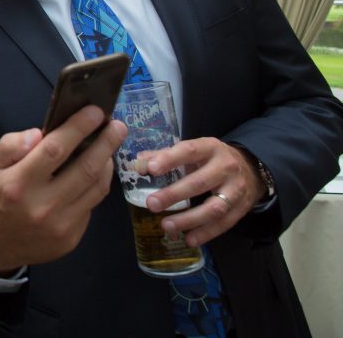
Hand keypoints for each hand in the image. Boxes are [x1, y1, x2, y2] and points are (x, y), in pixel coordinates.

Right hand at [0, 106, 126, 273]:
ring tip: (110, 146)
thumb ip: (10, 146)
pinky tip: (95, 171)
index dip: (78, 128)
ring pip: (96, 188)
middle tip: (118, 126)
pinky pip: (92, 205)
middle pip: (85, 169)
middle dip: (106, 143)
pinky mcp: (72, 238)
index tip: (94, 112)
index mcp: (18, 184)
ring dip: (107, 163)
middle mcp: (42, 206)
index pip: (55, 150)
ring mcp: (60, 226)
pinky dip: (97, 184)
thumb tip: (39, 134)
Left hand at [136, 138, 264, 247]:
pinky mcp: (242, 208)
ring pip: (214, 207)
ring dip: (189, 219)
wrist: (251, 168)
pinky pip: (224, 223)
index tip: (151, 169)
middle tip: (151, 204)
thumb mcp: (193, 151)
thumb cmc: (210, 159)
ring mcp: (236, 189)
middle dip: (174, 195)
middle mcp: (226, 167)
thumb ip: (164, 156)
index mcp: (210, 148)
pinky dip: (206, 233)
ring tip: (167, 225)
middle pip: (200, 182)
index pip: (189, 151)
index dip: (170, 159)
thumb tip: (137, 165)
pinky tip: (189, 239)